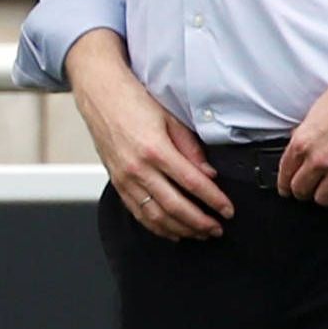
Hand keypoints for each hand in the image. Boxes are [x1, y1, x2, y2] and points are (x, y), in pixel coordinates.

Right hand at [71, 31, 232, 240]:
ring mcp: (125, 179)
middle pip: (175, 206)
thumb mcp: (170, 118)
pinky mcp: (117, 184)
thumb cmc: (133, 101)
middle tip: (217, 229)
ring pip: (156, 216)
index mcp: (155, 149)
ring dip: (181, 229)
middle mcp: (138, 168)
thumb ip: (191, 149)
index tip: (227, 210)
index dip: (214, 200)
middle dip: (200, 222)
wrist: (100, 95)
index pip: (192, 183)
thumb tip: (208, 174)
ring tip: (200, 233)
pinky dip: (157, 227)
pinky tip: (173, 232)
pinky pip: (138, 213)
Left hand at [277, 25, 327, 204]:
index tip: (288, 188)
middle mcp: (320, 159)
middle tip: (308, 188)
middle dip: (302, 191)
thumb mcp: (317, 111)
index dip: (285, 185)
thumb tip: (302, 147)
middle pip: (302, 191)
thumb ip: (307, 134)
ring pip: (324, 199)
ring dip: (324, 194)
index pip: (286, 175)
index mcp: (303, 142)